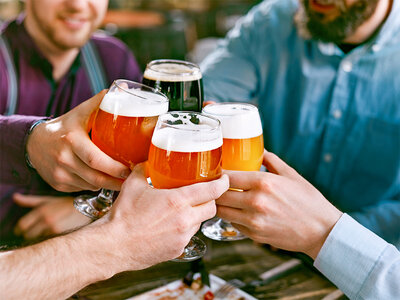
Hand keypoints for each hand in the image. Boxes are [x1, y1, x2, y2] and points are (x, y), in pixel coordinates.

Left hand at [13, 193, 90, 239]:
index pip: (22, 225)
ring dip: (39, 239)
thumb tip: (15, 197)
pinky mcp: (62, 236)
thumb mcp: (48, 200)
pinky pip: (48, 243)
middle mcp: (46, 220)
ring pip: (38, 240)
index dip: (19, 230)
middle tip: (34, 233)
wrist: (86, 208)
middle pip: (28, 235)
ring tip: (45, 234)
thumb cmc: (66, 203)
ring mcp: (54, 229)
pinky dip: (48, 242)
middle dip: (29, 235)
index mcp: (41, 210)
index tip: (20, 231)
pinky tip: (53, 237)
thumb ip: (30, 200)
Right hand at [26, 90, 130, 191]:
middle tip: (132, 178)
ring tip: (123, 180)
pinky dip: (95, 186)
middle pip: (95, 177)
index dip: (115, 168)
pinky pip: (82, 189)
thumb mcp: (79, 113)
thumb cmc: (64, 127)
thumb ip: (99, 103)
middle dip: (116, 181)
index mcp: (71, 140)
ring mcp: (60, 175)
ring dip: (108, 184)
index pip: (96, 159)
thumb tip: (122, 91)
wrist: (33, 143)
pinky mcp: (58, 185)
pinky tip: (102, 179)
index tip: (131, 169)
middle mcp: (63, 159)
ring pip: (91, 185)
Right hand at [100, 164, 228, 270]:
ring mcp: (183, 237)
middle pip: (212, 208)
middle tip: (202, 194)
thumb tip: (148, 162)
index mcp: (178, 201)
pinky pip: (188, 236)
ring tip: (182, 210)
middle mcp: (185, 220)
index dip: (222, 184)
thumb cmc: (123, 216)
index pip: (212, 191)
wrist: (113, 246)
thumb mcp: (133, 185)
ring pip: (200, 223)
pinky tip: (171, 225)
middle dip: (210, 200)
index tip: (224, 179)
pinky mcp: (178, 250)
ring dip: (196, 215)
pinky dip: (184, 229)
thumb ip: (144, 170)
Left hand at [216, 150, 341, 258]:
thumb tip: (258, 149)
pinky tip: (238, 211)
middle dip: (215, 189)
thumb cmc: (308, 200)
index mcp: (263, 182)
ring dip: (220, 204)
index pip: (226, 176)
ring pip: (221, 211)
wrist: (322, 231)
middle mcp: (255, 202)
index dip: (218, 174)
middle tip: (216, 185)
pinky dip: (232, 217)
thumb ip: (270, 159)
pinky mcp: (254, 235)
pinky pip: (232, 223)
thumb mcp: (290, 174)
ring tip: (223, 198)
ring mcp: (253, 221)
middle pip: (219, 194)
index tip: (217, 172)